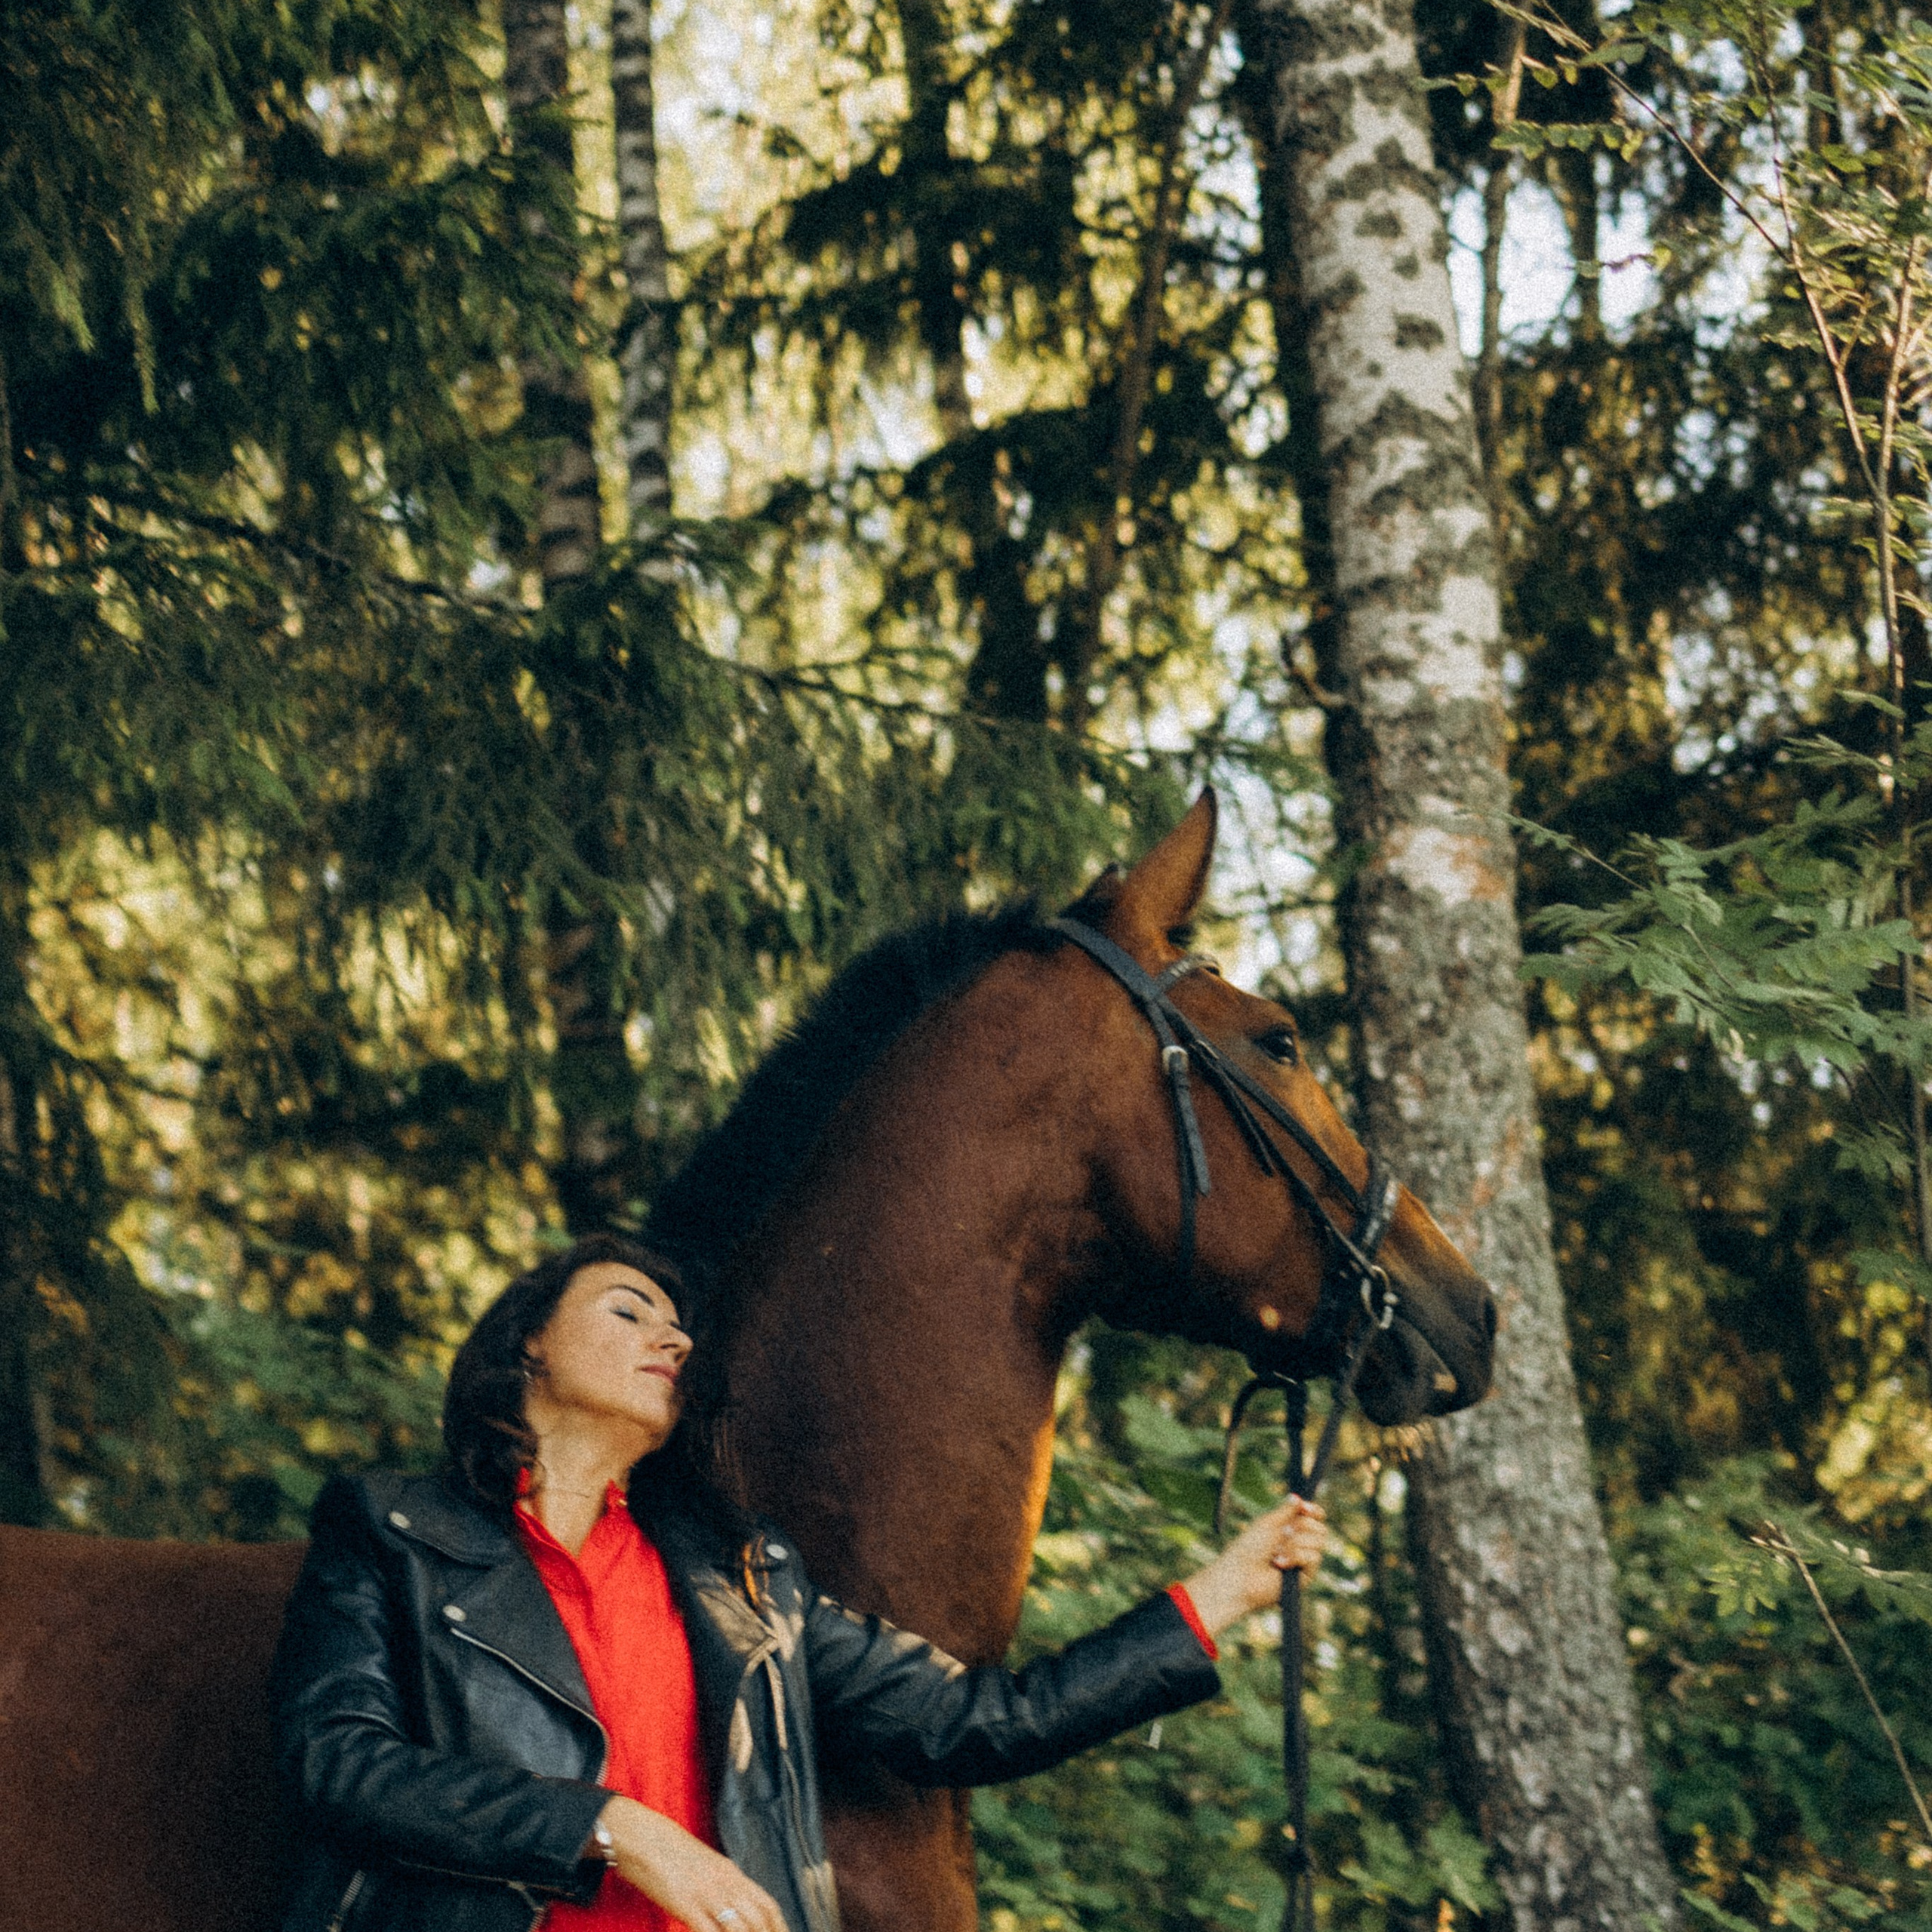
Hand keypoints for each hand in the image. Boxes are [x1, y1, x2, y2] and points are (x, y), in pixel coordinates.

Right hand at [594, 1797, 786, 1931]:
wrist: (645, 1838)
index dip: (779, 1926)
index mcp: (731, 1873)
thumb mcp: (706, 1865)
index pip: (767, 1904)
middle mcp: (725, 1883)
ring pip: (740, 1927)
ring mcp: (707, 1894)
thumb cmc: (671, 1853)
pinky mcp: (687, 1904)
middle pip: (758, 1919)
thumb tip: (735, 1903)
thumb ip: (723, 1884)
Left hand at [1177, 1495, 1327, 1637]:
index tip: (1305, 1508)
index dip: (1314, 1511)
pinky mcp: (1306, 1576)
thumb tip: (1296, 1496)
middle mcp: (1300, 1544)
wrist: (1243, 1575)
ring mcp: (1304, 1560)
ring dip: (1295, 1544)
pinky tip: (1279, 1563)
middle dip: (1303, 1527)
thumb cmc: (1250, 1548)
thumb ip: (1286, 1511)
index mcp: (1290, 1528)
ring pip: (1318, 1543)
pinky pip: (1313, 1558)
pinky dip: (1295, 1557)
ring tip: (1276, 1552)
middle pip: (1320, 1529)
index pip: (1314, 1517)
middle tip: (1285, 1532)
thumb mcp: (1268, 1523)